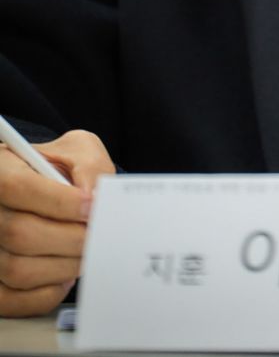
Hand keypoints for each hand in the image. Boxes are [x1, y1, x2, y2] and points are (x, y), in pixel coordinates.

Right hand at [0, 130, 114, 317]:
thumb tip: (94, 200)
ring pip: (18, 270)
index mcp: (3, 169)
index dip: (59, 201)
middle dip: (70, 239)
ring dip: (64, 266)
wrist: (56, 190)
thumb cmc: (66, 169)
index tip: (91, 207)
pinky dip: (47, 293)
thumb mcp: (80, 151)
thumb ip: (90, 168)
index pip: (18, 187)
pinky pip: (13, 300)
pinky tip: (66, 275)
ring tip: (86, 254)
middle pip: (19, 233)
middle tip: (96, 237)